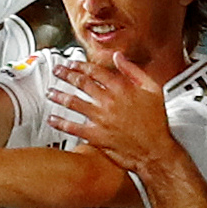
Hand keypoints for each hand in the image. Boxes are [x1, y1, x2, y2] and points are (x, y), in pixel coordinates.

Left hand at [47, 52, 169, 173]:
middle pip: (81, 83)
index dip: (80, 65)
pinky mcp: (96, 135)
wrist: (155, 150)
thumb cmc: (155, 122)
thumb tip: (119, 57)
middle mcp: (108, 101)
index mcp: (121, 88)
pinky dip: (60, 122)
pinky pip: (73, 127)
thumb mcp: (153, 89)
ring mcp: (100, 118)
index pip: (95, 71)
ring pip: (73, 102)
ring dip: (59, 95)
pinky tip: (53, 118)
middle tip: (58, 71)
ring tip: (51, 92)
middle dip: (66, 75)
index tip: (72, 63)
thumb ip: (134, 70)